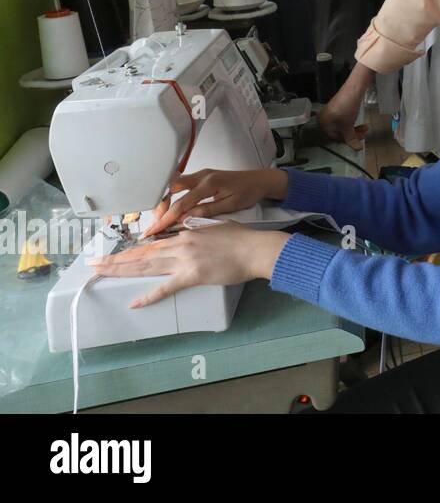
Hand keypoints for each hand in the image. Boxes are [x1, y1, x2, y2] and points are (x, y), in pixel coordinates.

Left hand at [89, 225, 290, 308]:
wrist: (255, 249)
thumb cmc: (241, 238)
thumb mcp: (216, 227)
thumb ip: (198, 230)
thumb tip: (188, 232)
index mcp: (185, 233)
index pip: (151, 242)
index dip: (131, 249)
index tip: (115, 253)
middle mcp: (179, 245)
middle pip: (141, 254)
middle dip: (116, 260)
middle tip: (94, 264)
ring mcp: (184, 260)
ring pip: (147, 266)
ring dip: (122, 271)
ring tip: (102, 273)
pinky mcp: (192, 276)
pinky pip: (166, 287)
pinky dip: (149, 296)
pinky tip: (134, 302)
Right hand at [144, 167, 287, 236]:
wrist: (260, 180)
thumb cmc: (249, 192)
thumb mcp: (230, 206)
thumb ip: (207, 211)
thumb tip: (185, 219)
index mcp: (209, 183)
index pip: (181, 203)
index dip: (166, 218)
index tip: (155, 229)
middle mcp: (202, 176)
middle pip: (171, 189)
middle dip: (160, 206)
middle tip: (156, 223)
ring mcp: (201, 174)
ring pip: (174, 185)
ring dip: (166, 200)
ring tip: (162, 218)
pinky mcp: (202, 176)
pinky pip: (182, 185)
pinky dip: (174, 196)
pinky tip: (173, 208)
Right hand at [319, 91, 367, 149]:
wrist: (352, 91)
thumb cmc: (346, 109)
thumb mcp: (349, 127)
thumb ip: (352, 139)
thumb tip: (358, 149)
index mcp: (323, 124)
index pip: (336, 137)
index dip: (348, 140)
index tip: (359, 139)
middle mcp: (324, 119)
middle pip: (340, 131)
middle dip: (353, 133)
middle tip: (364, 133)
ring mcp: (330, 113)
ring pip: (343, 125)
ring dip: (354, 128)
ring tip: (365, 127)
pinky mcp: (337, 108)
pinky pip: (344, 119)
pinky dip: (351, 121)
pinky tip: (359, 121)